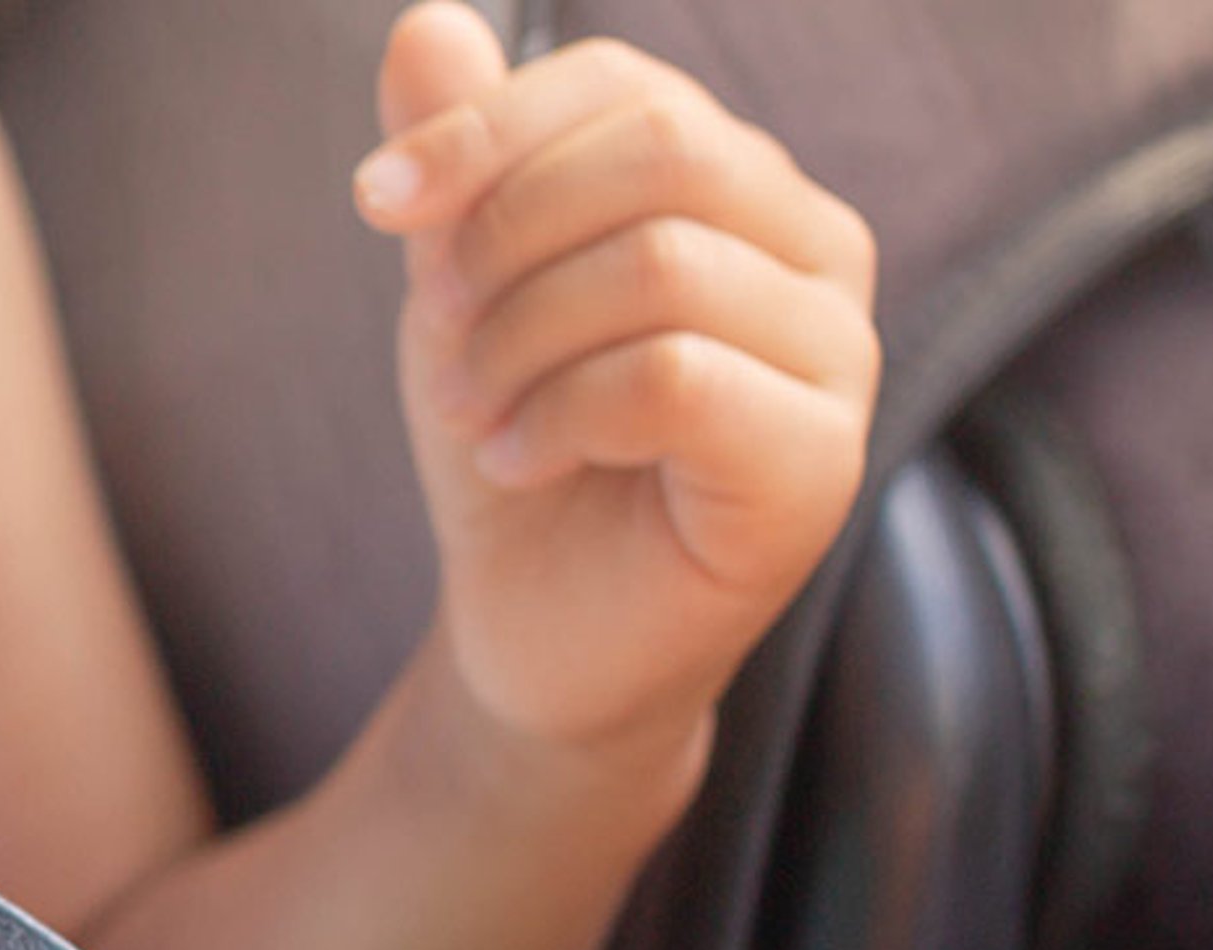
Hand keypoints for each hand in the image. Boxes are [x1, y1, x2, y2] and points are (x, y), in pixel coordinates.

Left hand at [353, 3, 879, 762]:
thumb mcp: (462, 285)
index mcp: (741, 184)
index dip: (483, 128)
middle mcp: (815, 248)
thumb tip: (424, 23)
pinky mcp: (820, 461)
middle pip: (659, 151)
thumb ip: (458, 162)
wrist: (533, 626)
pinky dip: (560, 413)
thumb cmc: (515, 440)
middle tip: (434, 332)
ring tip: (469, 410)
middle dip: (503, 235)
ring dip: (517, 340)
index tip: (373, 202)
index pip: (623, 87)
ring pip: (659, 265)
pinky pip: (675, 376)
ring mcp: (840, 354)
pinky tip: (518, 460)